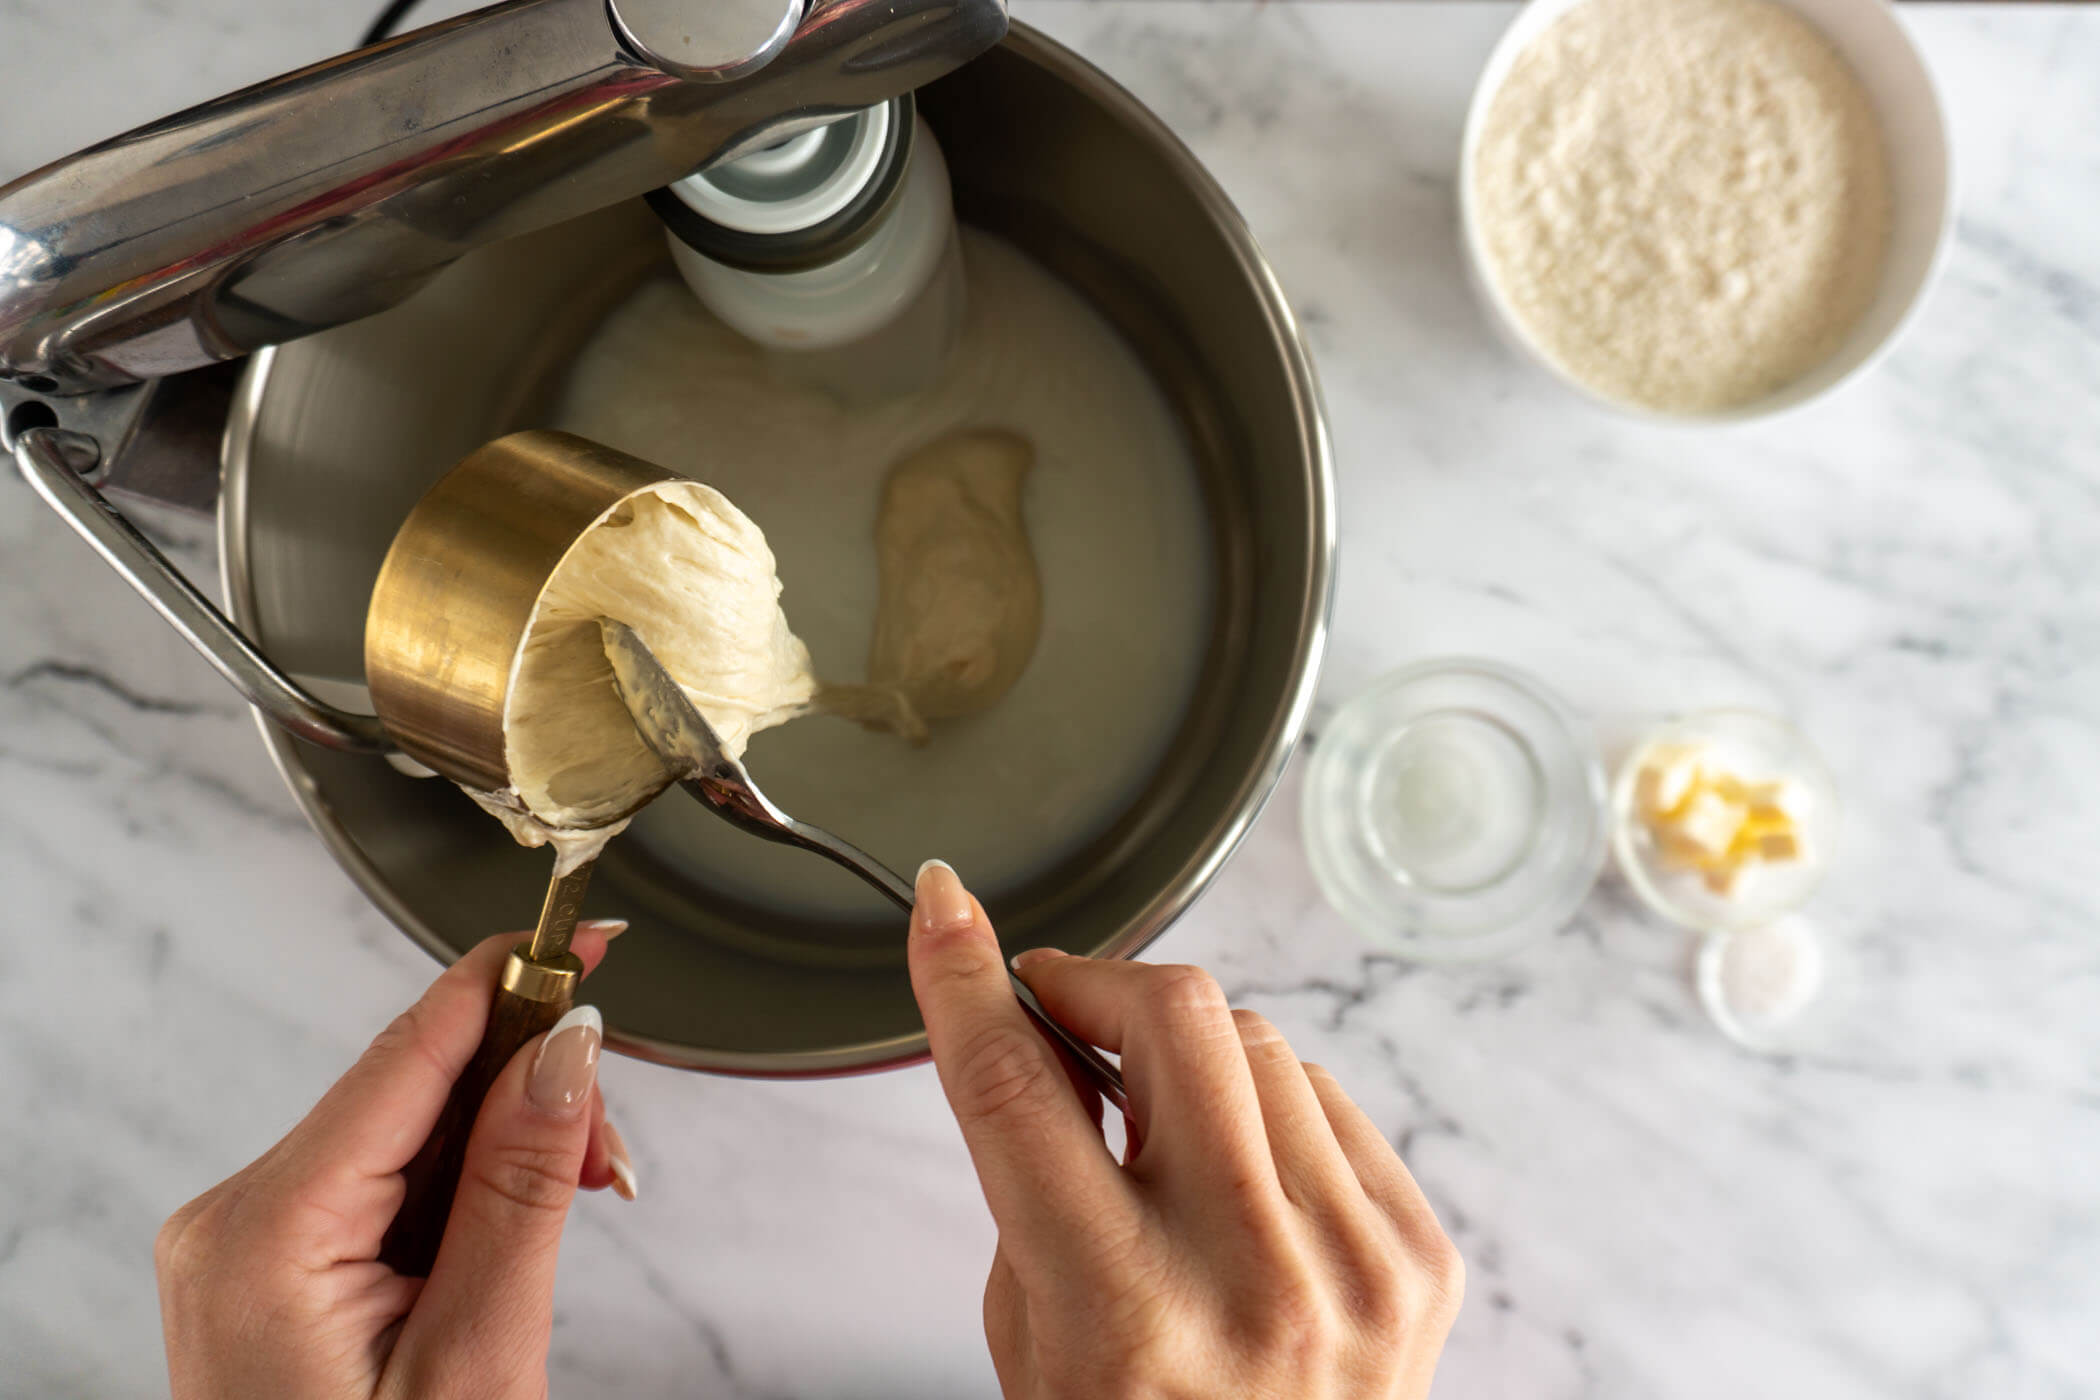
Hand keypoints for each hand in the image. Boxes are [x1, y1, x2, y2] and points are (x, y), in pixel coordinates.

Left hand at [156, 922, 637, 1399]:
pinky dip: (468, 1189)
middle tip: (612, 1153)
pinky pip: (388, 1181)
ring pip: (411, 1130)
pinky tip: (517, 1226)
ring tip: (578, 1203)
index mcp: (266, 1230)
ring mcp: (249, 1241)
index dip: (507, 979)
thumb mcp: (477, 1355)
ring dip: (508, 1148)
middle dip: (529, 1093)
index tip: (585, 935)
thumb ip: (522, 1188)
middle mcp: (237, 1217)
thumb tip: (566, 1047)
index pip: (409, 1051)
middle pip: (414, 1086)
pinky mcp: (275, 1263)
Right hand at [908, 863, 1462, 1398]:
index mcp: (1122, 1314)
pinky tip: (1239, 1173)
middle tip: (1064, 1007)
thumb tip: (1044, 1027)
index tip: (943, 908)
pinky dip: (1268, 1109)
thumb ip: (1034, 1181)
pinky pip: (1329, 1101)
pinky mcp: (1420, 1258)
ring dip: (1187, 1056)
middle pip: (1175, 1017)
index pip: (1018, 1090)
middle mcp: (1249, 1279)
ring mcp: (1354, 1265)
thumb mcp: (1033, 1336)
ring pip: (1258, 1043)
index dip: (963, 981)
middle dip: (1101, 985)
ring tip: (1157, 1128)